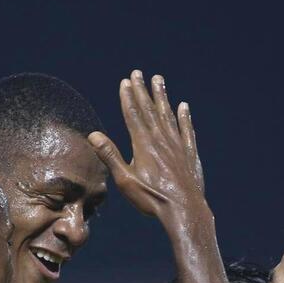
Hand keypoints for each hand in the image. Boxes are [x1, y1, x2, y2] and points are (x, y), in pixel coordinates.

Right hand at [88, 70, 205, 221]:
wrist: (184, 210)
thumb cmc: (152, 198)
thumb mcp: (125, 180)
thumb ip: (110, 156)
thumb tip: (93, 135)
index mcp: (143, 144)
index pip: (133, 115)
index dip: (129, 97)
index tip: (126, 81)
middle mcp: (161, 140)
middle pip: (150, 110)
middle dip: (143, 91)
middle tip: (138, 73)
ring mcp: (177, 146)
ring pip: (169, 115)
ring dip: (162, 97)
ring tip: (159, 80)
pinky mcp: (190, 154)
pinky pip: (186, 131)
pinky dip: (184, 118)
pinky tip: (183, 107)